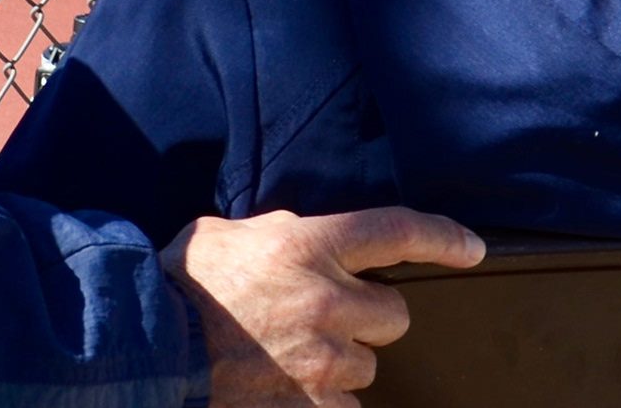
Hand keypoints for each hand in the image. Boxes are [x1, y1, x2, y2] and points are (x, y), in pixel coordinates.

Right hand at [164, 208, 484, 407]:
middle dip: (367, 318)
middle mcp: (325, 299)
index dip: (442, 237)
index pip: (395, 231)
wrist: (150, 349)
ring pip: (370, 364)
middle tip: (324, 320)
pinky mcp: (314, 404)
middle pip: (394, 313)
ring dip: (341, 362)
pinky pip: (346, 403)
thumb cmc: (180, 287)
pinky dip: (323, 399)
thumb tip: (307, 239)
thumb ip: (278, 235)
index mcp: (306, 245)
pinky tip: (285, 386)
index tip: (470, 248)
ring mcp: (323, 358)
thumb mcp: (226, 235)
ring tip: (290, 356)